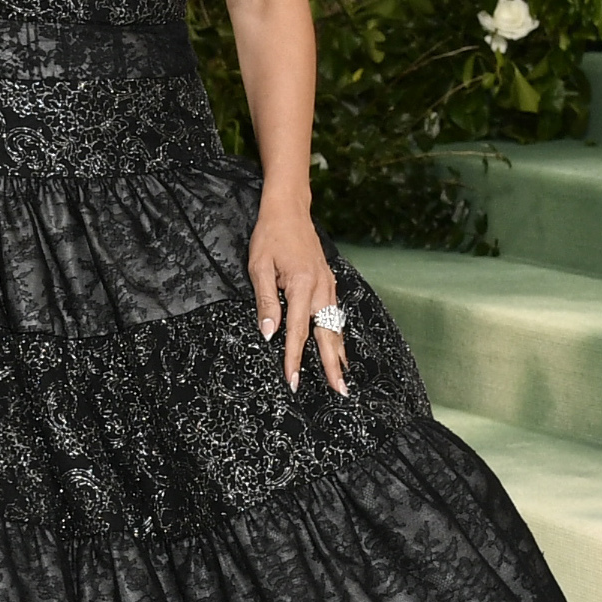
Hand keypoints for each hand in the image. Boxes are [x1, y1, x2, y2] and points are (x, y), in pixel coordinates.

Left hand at [249, 206, 347, 396]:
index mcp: (302, 285)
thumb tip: (268, 333)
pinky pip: (335, 314)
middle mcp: (321, 288)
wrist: (290, 209)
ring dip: (339, 353)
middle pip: (328, 335)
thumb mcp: (259, 266)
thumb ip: (266, 301)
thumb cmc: (271, 235)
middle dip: (332, 365)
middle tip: (339, 391)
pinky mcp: (329, 282)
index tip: (293, 381)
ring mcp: (328, 285)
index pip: (297, 332)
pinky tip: (339, 349)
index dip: (294, 359)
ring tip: (342, 378)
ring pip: (335, 326)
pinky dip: (338, 335)